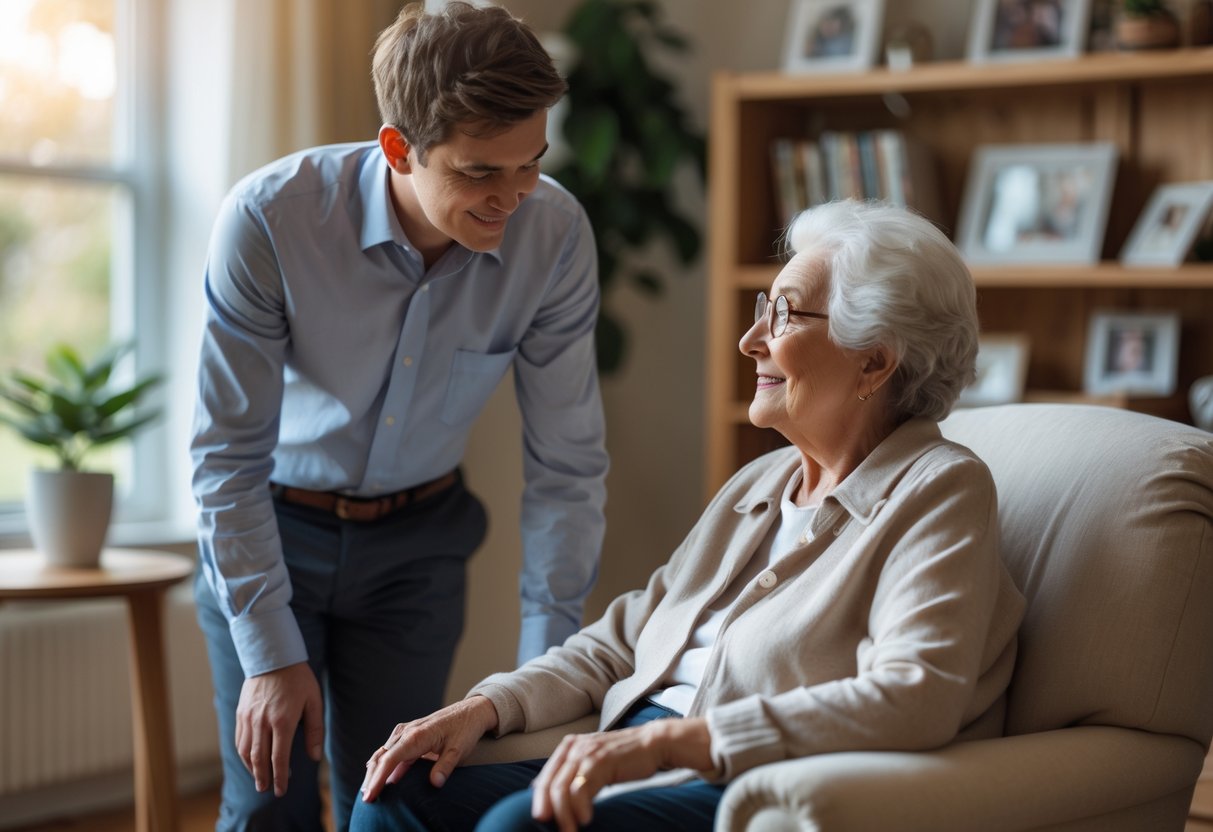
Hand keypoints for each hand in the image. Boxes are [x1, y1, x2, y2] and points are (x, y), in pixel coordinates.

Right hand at [235, 662, 323, 796]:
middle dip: (263, 777)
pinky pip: (239, 739)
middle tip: (267, 790)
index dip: (280, 777)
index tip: (282, 790)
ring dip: (251, 768)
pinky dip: (243, 754)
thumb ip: (314, 730)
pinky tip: (249, 759)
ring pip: (246, 751)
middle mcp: (262, 722)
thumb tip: (314, 756)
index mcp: (282, 721)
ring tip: (258, 779)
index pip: (279, 758)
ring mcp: (248, 718)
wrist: (273, 656)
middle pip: (259, 759)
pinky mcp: (241, 713)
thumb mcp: (314, 701)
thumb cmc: (298, 679)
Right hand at [360, 695, 499, 802]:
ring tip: (370, 791)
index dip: (378, 779)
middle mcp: (407, 732)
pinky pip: (392, 749)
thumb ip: (445, 766)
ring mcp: (407, 731)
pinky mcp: (410, 733)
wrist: (471, 710)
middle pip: (382, 756)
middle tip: (366, 798)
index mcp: (417, 736)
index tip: (370, 795)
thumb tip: (435, 783)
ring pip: (384, 752)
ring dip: (375, 770)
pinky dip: (384, 763)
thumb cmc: (465, 729)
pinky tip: (381, 776)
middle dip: (371, 777)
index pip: (390, 760)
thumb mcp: (459, 749)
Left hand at [530, 716, 711, 831]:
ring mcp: (587, 753)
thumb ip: (573, 773)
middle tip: (550, 828)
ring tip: (570, 831)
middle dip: (547, 810)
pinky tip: (585, 819)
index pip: (545, 777)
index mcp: (568, 746)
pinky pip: (582, 788)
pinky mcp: (601, 761)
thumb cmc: (624, 757)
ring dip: (564, 814)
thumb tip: (550, 794)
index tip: (541, 820)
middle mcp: (574, 747)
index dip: (539, 800)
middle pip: (550, 784)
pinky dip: (580, 807)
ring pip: (563, 788)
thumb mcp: (593, 761)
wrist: (653, 743)